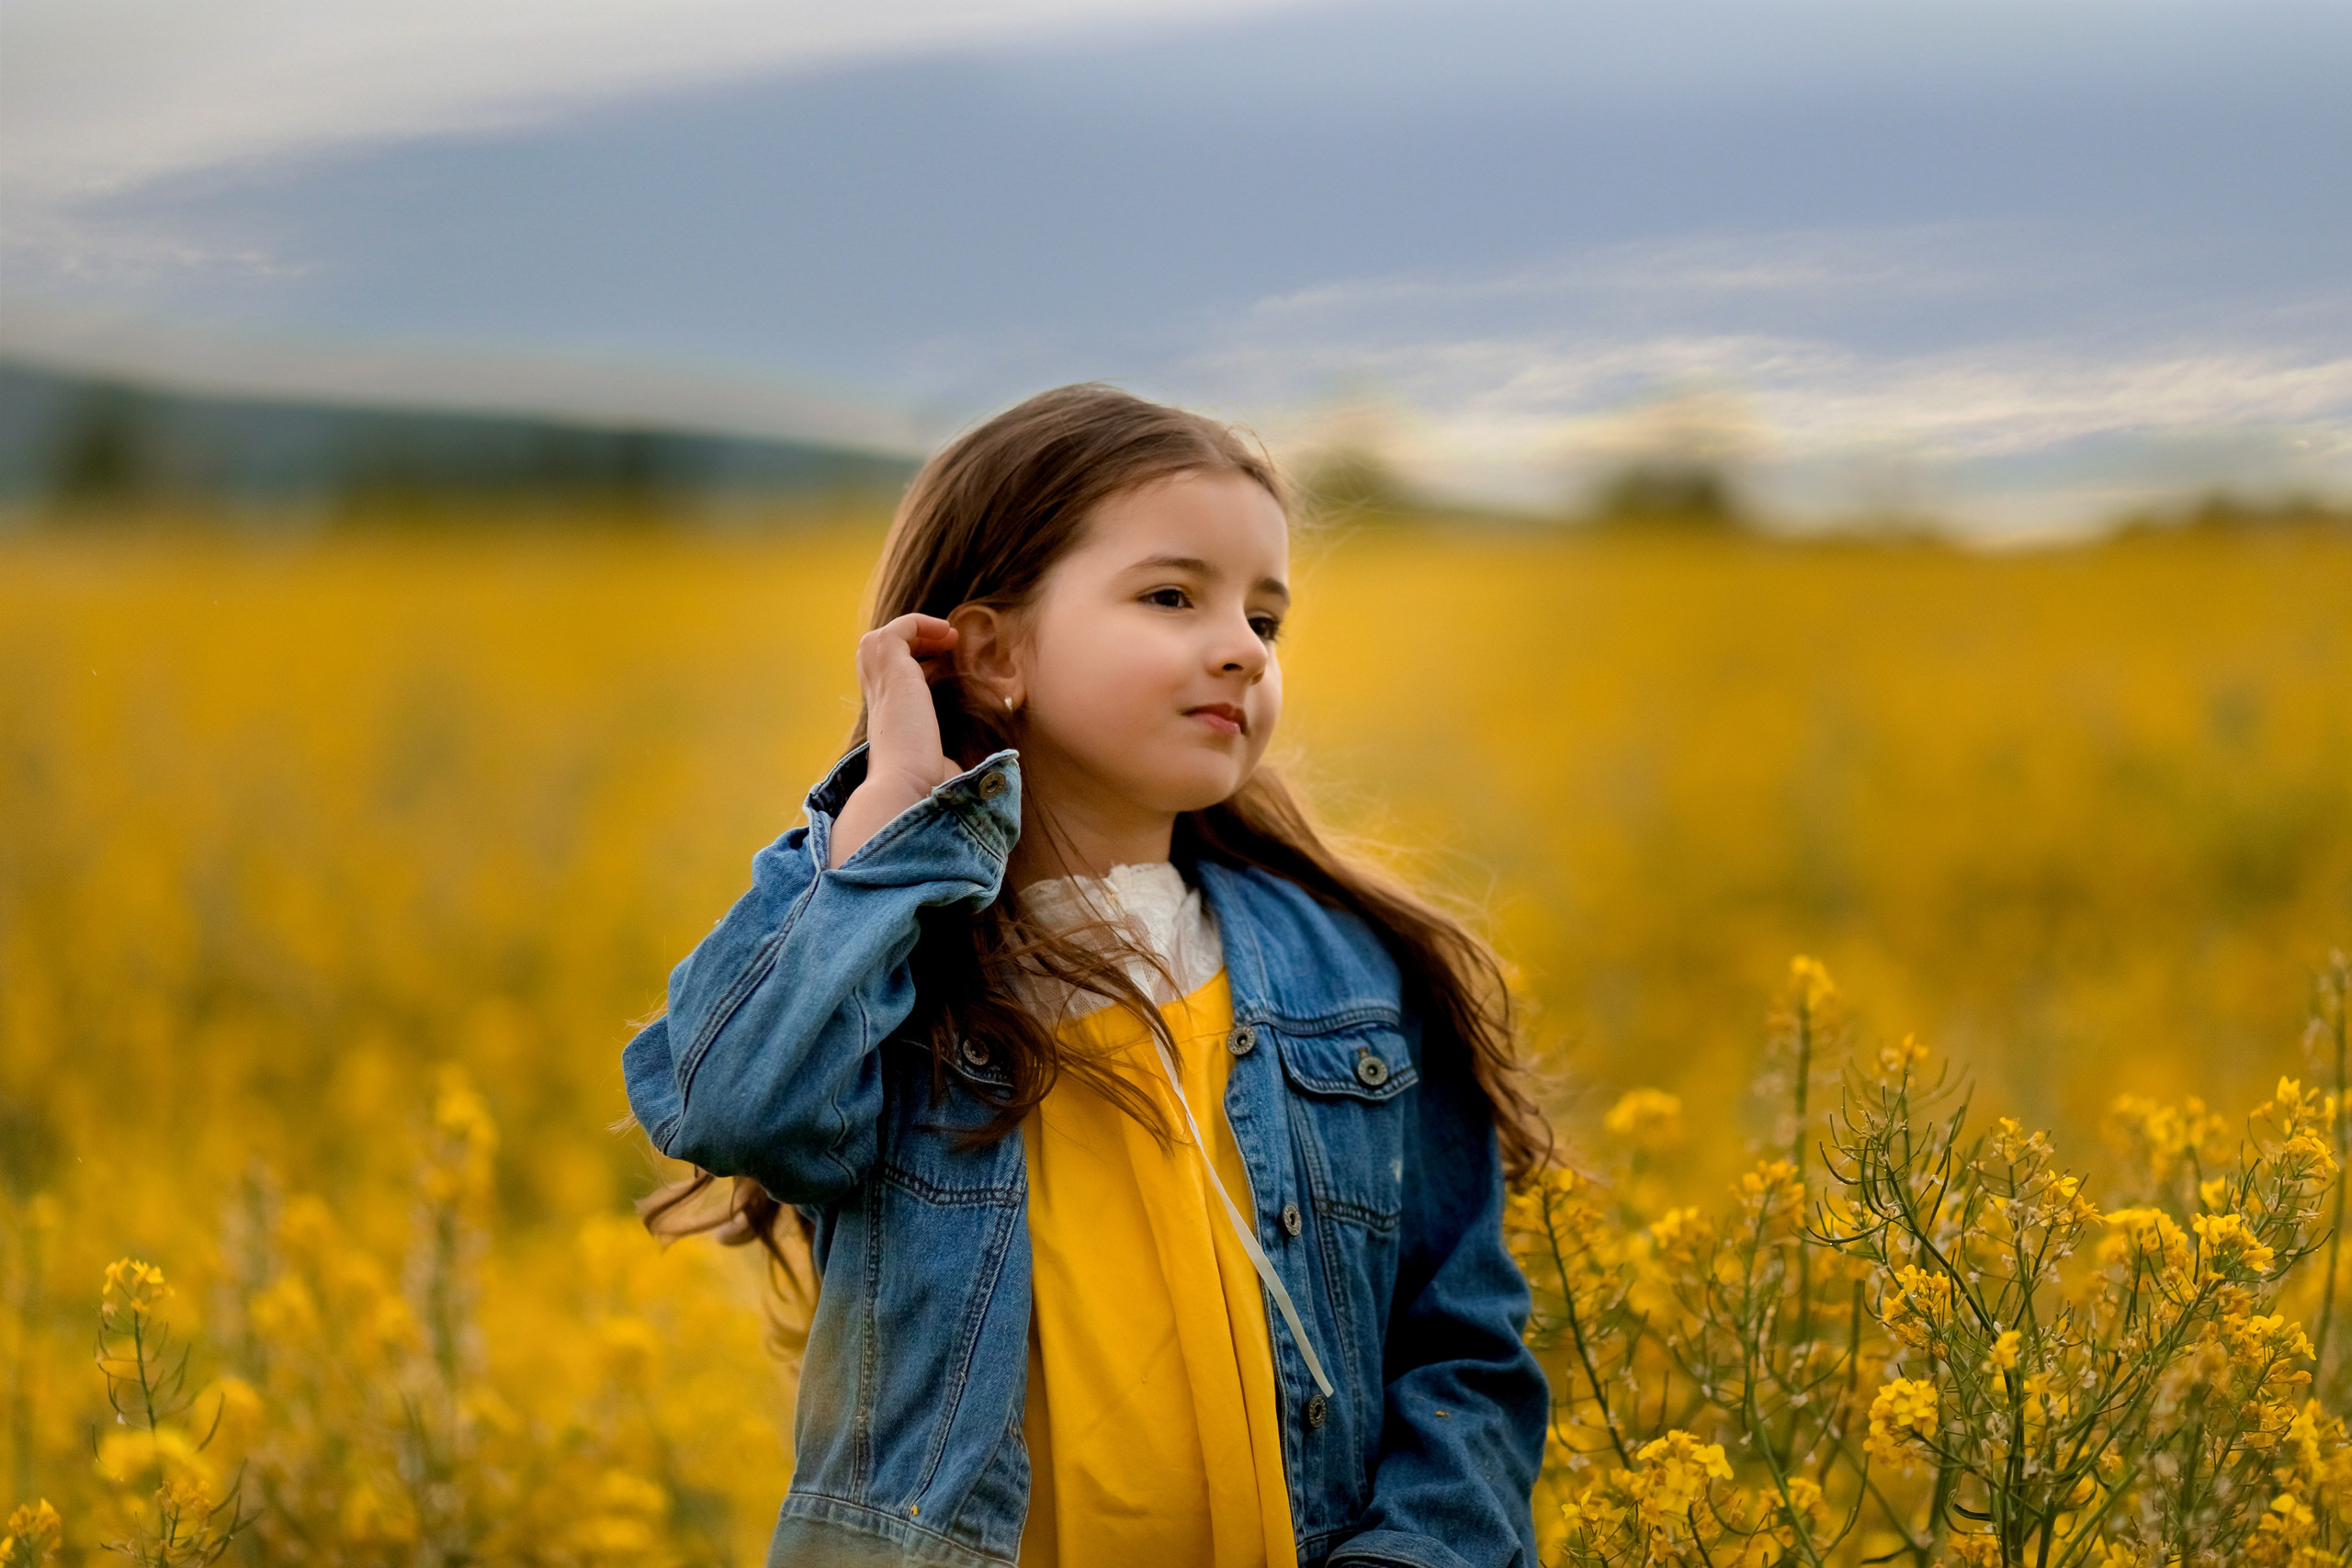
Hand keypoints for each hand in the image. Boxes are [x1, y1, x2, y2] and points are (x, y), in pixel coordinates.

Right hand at [829, 614, 960, 866]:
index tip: (944, 669)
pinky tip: (949, 637)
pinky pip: (899, 629)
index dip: (915, 668)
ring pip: (883, 640)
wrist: (908, 790)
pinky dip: (922, 624)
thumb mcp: (942, 770)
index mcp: (887, 722)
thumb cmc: (926, 790)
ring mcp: (880, 684)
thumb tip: (989, 778)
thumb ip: (952, 763)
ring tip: (949, 638)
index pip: (890, 685)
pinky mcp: (890, 668)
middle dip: (911, 643)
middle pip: (880, 657)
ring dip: (917, 631)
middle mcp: (878, 700)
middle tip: (946, 646)